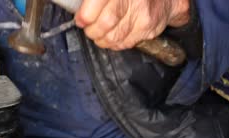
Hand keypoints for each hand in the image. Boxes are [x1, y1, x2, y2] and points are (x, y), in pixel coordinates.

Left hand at [75, 0, 189, 50]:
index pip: (96, 3)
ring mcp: (143, 14)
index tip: (81, 20)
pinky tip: (114, 35)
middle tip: (89, 28)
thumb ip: (96, 0)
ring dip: (101, 38)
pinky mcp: (149, 28)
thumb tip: (80, 11)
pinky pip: (124, 43)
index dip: (85, 15)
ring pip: (113, 37)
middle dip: (92, 30)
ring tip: (99, 33)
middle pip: (105, 23)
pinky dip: (115, 43)